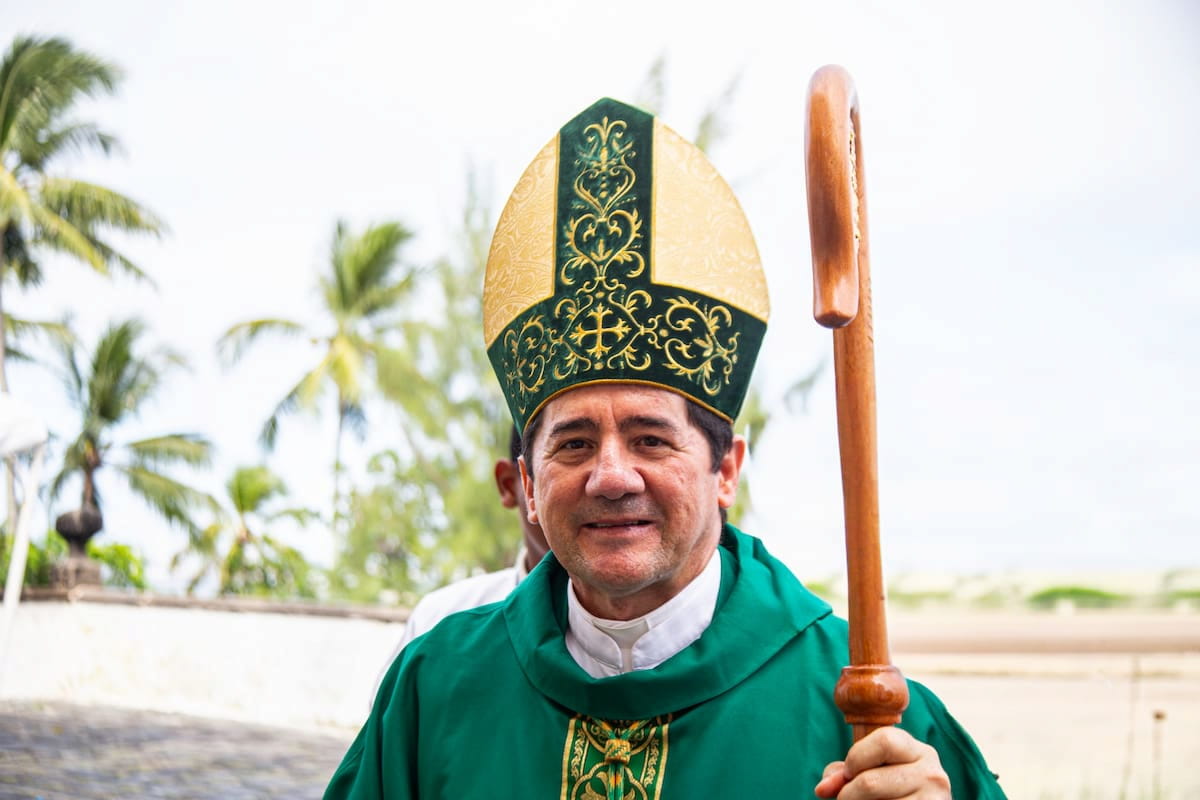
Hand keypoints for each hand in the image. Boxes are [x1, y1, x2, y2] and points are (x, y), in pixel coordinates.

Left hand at [813, 727, 950, 798]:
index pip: (884, 741)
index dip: (856, 758)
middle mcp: (932, 774)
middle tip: (846, 798)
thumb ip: (845, 773)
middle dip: (848, 793)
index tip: (848, 773)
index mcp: (919, 751)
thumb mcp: (874, 772)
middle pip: (870, 782)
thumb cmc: (893, 792)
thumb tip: (822, 788)